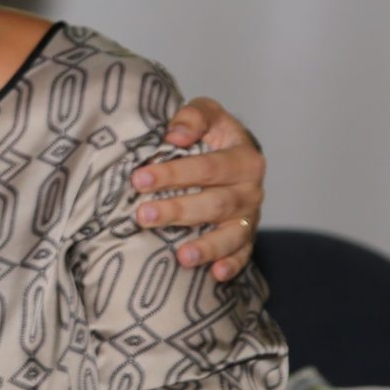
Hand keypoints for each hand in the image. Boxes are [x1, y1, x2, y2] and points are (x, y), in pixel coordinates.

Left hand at [138, 95, 263, 281]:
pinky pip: (243, 255)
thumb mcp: (207, 114)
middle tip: (143, 216)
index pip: (208, 167)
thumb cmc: (212, 134)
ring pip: (231, 234)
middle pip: (215, 204)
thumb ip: (193, 117)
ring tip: (180, 257)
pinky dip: (231, 265)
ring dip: (206, 247)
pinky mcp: (246, 237)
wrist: (233, 154)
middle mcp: (251, 189)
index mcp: (244, 158)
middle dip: (178, 211)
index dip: (173, 174)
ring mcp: (250, 216)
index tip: (139, 179)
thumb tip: (174, 136)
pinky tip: (215, 275)